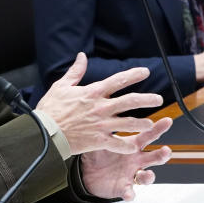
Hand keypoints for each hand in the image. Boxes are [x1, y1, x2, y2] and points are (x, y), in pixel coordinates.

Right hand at [36, 53, 160, 155]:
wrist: (45, 132)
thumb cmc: (51, 109)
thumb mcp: (62, 86)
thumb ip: (75, 71)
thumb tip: (81, 56)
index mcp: (93, 93)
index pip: (118, 80)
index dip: (133, 75)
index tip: (145, 72)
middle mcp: (100, 107)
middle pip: (130, 101)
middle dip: (146, 99)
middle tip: (158, 99)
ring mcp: (100, 124)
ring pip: (128, 123)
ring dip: (142, 123)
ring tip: (151, 124)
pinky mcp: (98, 140)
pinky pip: (117, 144)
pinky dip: (126, 146)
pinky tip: (134, 146)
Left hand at [79, 117, 173, 200]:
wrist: (88, 173)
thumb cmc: (98, 153)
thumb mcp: (102, 139)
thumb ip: (107, 129)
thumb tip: (107, 111)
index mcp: (132, 145)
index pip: (148, 135)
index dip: (158, 128)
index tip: (168, 121)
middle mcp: (136, 160)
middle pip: (153, 157)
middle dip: (162, 155)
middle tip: (167, 151)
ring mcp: (131, 174)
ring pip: (145, 177)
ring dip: (149, 176)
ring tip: (148, 174)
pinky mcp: (124, 188)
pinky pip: (129, 192)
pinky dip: (130, 194)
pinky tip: (129, 194)